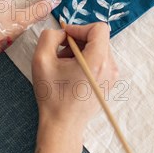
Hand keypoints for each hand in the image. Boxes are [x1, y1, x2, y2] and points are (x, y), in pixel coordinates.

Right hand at [32, 22, 118, 140]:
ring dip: (80, 51)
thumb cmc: (52, 96)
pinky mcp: (109, 82)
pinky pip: (100, 61)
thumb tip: (62, 33)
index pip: (99, 28)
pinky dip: (86, 61)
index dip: (80, 28)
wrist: (63, 125)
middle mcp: (110, 67)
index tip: (65, 38)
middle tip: (60, 55)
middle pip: (98, 39)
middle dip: (78, 41)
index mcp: (97, 61)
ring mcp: (112, 76)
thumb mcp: (41, 60)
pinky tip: (72, 74)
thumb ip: (50, 36)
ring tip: (64, 66)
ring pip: (98, 49)